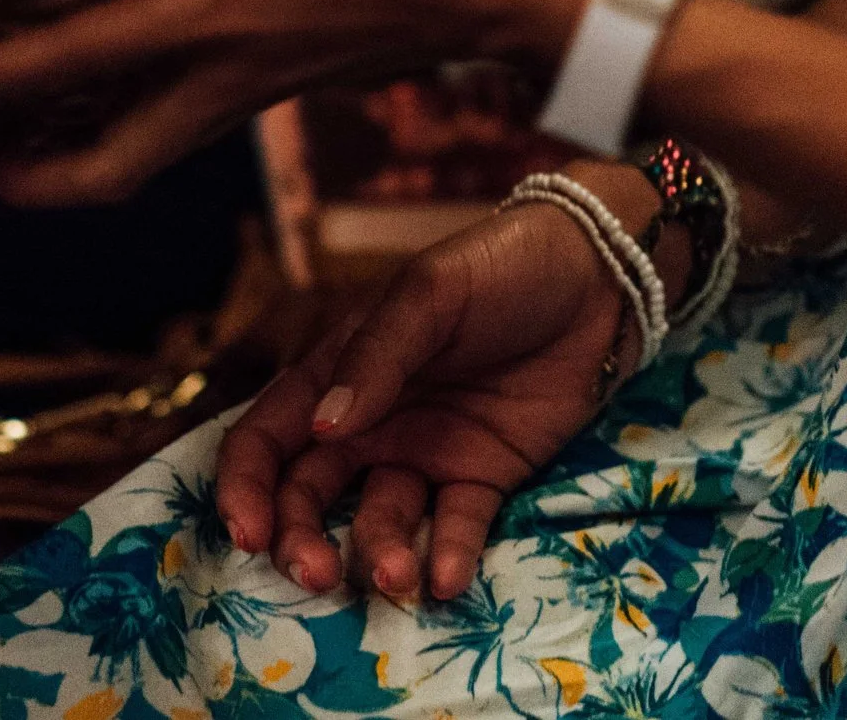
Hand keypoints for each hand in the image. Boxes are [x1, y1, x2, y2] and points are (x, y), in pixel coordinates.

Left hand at [0, 0, 600, 205]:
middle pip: (97, 173)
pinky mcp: (279, 77)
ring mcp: (248, 87)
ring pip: (138, 154)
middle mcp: (213, 76)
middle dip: (19, 181)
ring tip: (14, 124)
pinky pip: (179, 117)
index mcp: (200, 21)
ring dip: (70, 155)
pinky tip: (118, 53)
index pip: (61, 64)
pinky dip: (128, 109)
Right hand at [216, 164, 668, 602]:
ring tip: (399, 577)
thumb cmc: (498, 267)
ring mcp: (428, 453)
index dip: (247, 488)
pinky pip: (457, 527)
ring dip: (380, 556)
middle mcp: (372, 424)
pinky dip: (448, 558)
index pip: (268, 438)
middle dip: (302, 541)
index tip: (249, 534)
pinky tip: (446, 580)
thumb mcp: (428, 294)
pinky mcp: (487, 477)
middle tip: (318, 575)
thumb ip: (374, 358)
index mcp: (336, 373)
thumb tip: (321, 431)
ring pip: (382, 522)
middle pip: (312, 496)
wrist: (599, 276)